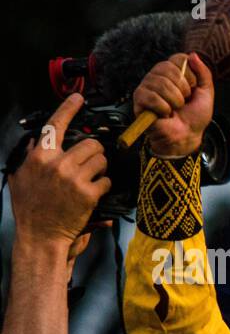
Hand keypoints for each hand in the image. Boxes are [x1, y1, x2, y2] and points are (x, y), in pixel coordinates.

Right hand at [8, 94, 110, 244]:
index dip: (68, 109)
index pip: (55, 125)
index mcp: (39, 157)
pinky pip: (107, 180)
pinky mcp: (88, 193)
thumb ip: (28, 157)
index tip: (78, 98)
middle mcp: (57, 164)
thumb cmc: (30, 208)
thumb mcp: (20, 177)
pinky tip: (95, 193)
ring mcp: (73, 178)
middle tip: (91, 163)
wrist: (40, 235)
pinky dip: (105, 185)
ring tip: (92, 178)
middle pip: (90, 144)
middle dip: (95, 152)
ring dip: (101, 168)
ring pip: (101, 160)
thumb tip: (35, 140)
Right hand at [134, 52, 213, 156]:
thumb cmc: (195, 117)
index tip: (193, 89)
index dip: (189, 75)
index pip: (178, 58)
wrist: (186, 137)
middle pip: (168, 68)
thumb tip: (193, 54)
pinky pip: (151, 96)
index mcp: (173, 73)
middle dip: (182, 89)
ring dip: (174, 101)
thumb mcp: (206, 94)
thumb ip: (204, 73)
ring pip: (160, 83)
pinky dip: (163, 108)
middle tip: (183, 102)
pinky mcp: (139, 99)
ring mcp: (147, 86)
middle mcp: (158, 76)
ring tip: (174, 109)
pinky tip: (165, 114)